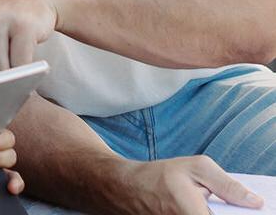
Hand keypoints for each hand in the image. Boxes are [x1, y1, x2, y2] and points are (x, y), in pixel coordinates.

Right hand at [114, 155, 263, 214]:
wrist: (124, 188)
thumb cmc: (160, 176)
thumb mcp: (195, 168)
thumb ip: (228, 185)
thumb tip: (255, 201)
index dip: (238, 213)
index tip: (246, 208)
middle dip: (222, 211)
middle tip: (210, 200)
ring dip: (209, 213)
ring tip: (199, 204)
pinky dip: (200, 214)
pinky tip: (195, 209)